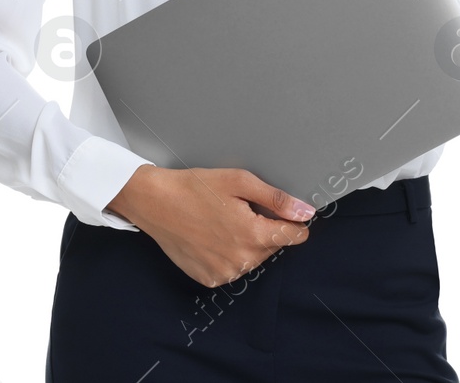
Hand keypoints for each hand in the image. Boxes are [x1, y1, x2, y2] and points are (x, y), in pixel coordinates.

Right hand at [105, 165, 313, 287]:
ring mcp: (224, 273)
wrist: (154, 202)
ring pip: (253, 259)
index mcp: (253, 236)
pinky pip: (232, 268)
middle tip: (240, 209)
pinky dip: (228, 254)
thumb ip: (276, 199)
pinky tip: (212, 236)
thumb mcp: (239, 182)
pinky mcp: (209, 278)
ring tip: (223, 221)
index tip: (284, 213)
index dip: (293, 222)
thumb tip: (305, 212)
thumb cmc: (194, 188)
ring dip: (247, 243)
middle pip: (272, 247)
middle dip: (264, 229)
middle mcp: (241, 261)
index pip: (294, 237)